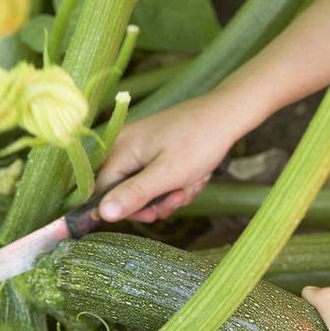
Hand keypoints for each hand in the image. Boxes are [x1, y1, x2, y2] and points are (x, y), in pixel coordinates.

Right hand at [97, 94, 239, 221]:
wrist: (226, 117)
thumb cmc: (198, 142)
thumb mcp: (166, 175)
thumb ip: (133, 195)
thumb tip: (103, 214)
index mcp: (120, 149)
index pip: (105, 191)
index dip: (128, 208)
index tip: (153, 213)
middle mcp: (125, 146)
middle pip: (127, 191)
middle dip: (156, 201)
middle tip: (179, 197)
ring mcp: (141, 147)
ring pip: (147, 188)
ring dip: (171, 193)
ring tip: (192, 183)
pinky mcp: (156, 149)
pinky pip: (159, 177)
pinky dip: (177, 183)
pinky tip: (194, 176)